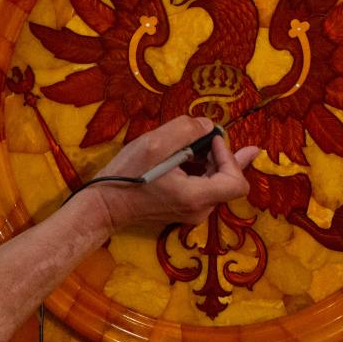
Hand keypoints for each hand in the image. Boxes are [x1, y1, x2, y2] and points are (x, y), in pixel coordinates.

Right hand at [89, 116, 258, 231]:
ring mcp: (192, 214)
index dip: (230, 156)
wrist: (105, 206)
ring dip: (209, 162)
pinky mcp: (184, 212)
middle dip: (220, 156)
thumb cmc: (127, 175)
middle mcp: (200, 211)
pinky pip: (203, 190)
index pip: (237, 182)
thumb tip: (209, 127)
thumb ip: (186, 130)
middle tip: (201, 138)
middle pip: (229, 182)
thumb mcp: (154, 143)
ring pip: (217, 185)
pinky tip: (182, 160)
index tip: (210, 140)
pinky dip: (200, 172)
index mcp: (196, 197)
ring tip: (188, 148)